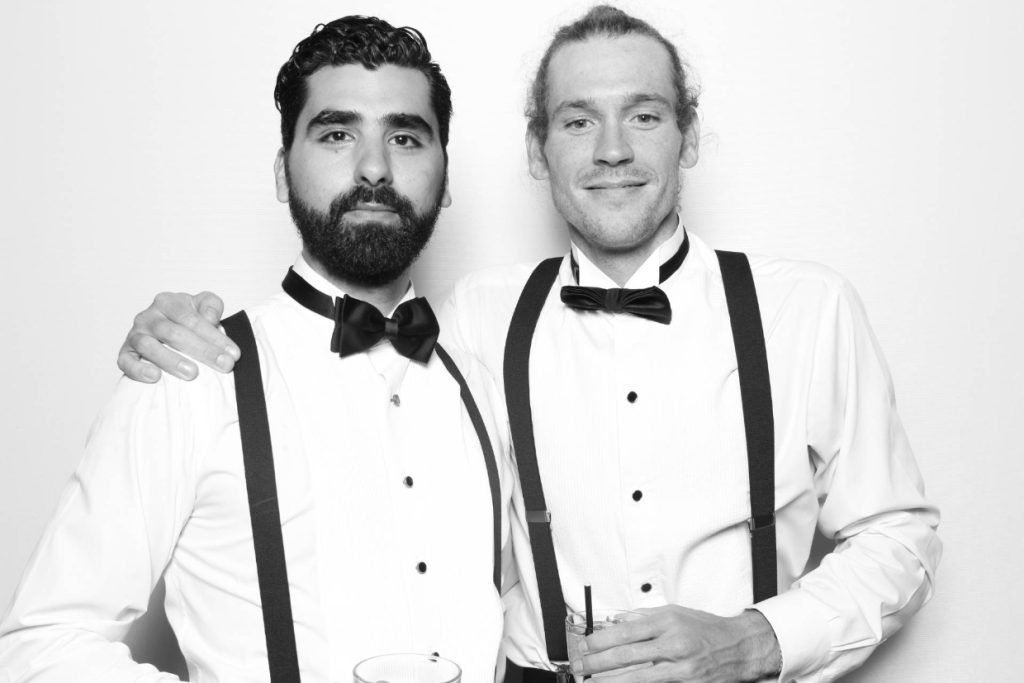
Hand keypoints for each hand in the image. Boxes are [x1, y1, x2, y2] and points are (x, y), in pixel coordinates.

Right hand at [117, 291, 238, 381]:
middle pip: (174, 333)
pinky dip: (138, 369)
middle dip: (203, 351)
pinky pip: (126, 361)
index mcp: (169, 302)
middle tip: (224, 365)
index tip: (234, 354)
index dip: (215, 337)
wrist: (165, 330)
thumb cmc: (187, 320)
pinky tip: (155, 377)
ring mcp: (135, 334)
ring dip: (171, 361)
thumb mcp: (203, 305)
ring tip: (192, 373)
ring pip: (149, 346)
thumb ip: (211, 306)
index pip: (193, 319)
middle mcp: (149, 316)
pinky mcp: (125, 352)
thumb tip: (210, 319)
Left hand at [574, 606, 780, 681]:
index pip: (626, 631)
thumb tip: (618, 622)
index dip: (601, 640)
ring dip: (611, 681)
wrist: (740, 647)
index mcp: (668, 622)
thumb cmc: (707, 628)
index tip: (585, 644)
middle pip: (627, 656)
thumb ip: (646, 618)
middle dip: (598, 663)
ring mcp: (682, 669)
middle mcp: (674, 645)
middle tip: (580, 666)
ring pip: (638, 677)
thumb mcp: (676, 612)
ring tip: (592, 682)